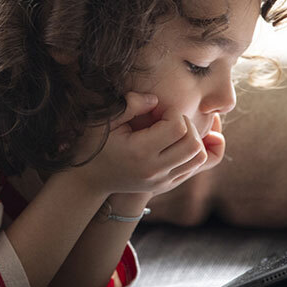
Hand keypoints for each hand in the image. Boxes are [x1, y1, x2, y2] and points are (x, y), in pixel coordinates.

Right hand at [65, 92, 208, 196]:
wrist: (88, 178)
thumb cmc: (94, 144)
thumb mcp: (105, 119)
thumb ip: (130, 104)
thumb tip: (156, 100)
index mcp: (140, 152)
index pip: (178, 127)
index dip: (172, 112)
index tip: (156, 111)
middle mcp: (155, 171)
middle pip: (193, 143)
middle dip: (186, 124)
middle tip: (166, 119)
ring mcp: (162, 182)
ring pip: (198, 157)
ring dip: (192, 138)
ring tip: (172, 131)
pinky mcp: (166, 186)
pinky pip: (193, 167)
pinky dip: (191, 151)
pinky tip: (174, 142)